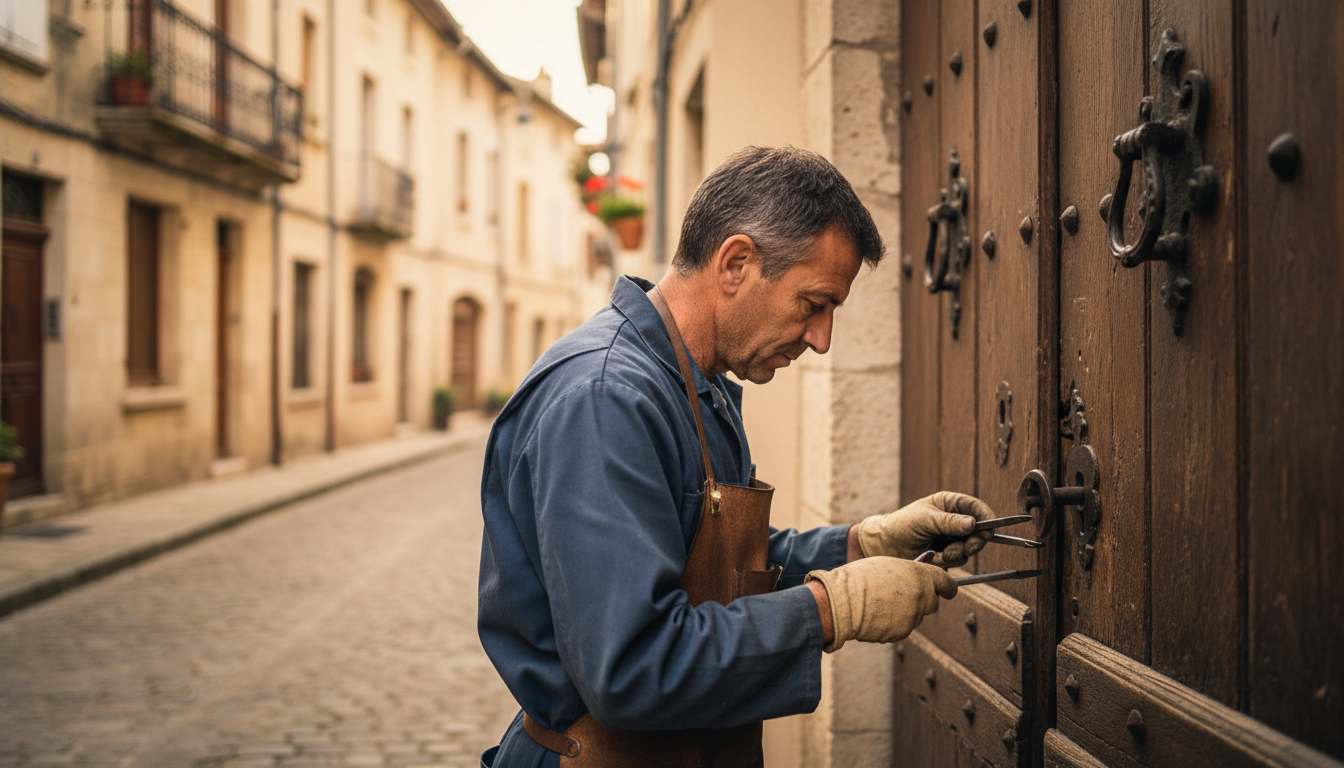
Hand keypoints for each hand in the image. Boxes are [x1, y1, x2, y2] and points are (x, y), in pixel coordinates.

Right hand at [805, 557, 957, 651]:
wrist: (841, 602)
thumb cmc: (860, 577)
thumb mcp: (887, 564)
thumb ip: (910, 569)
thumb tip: (926, 562)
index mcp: (920, 575)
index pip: (947, 584)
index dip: (946, 586)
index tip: (946, 589)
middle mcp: (921, 597)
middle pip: (933, 602)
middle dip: (923, 599)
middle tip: (903, 594)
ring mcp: (912, 617)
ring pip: (916, 616)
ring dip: (906, 611)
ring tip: (881, 602)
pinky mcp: (901, 633)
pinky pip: (902, 628)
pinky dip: (894, 623)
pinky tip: (877, 615)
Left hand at [855, 492, 994, 566]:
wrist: (886, 545)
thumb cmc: (902, 525)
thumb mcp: (925, 519)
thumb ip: (949, 522)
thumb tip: (973, 523)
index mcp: (950, 504)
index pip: (977, 508)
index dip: (987, 518)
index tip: (990, 530)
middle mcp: (955, 521)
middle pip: (979, 532)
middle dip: (973, 542)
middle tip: (963, 548)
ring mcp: (952, 538)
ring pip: (970, 549)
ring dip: (957, 553)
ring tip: (940, 552)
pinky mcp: (948, 554)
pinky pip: (958, 560)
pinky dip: (948, 561)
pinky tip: (934, 557)